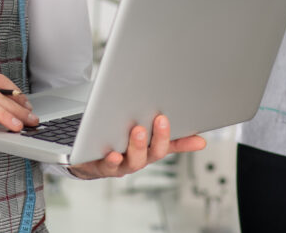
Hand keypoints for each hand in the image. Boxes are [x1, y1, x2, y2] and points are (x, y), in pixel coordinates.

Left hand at [66, 114, 206, 179]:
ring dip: (137, 146)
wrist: (87, 160)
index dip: (185, 142)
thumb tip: (197, 136)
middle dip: (159, 137)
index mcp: (149, 149)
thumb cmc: (118, 145)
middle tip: (161, 119)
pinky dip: (112, 160)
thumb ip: (166, 136)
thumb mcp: (143, 138)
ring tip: (138, 131)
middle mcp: (138, 159)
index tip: (199, 138)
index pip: (171, 145)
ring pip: (133, 161)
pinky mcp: (102, 166)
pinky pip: (108, 166)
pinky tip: (113, 153)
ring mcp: (121, 164)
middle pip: (153, 153)